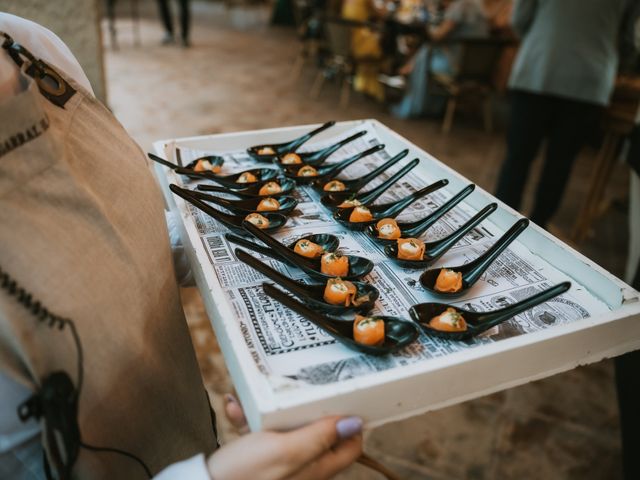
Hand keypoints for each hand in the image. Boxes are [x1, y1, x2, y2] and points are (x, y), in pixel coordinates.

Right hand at [207, 395, 362, 479]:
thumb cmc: (244, 474)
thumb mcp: (286, 449)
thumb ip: (321, 436)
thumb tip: (354, 423)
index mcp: (316, 468)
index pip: (350, 446)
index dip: (349, 422)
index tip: (343, 398)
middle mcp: (303, 468)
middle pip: (318, 433)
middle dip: (303, 408)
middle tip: (295, 388)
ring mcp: (281, 465)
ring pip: (286, 429)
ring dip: (269, 410)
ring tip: (252, 396)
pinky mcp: (260, 463)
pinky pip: (261, 436)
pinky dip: (249, 421)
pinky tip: (234, 407)